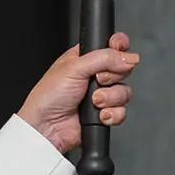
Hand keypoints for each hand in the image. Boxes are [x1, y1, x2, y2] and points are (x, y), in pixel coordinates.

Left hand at [17, 33, 139, 154]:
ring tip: (93, 101)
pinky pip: (121, 111)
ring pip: (124, 91)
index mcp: (86, 59)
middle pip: (123, 69)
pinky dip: (111, 114)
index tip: (119, 49)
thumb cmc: (48, 97)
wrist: (45, 127)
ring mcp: (100, 96)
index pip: (112, 46)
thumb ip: (105, 57)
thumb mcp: (75, 67)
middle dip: (112, 76)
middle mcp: (94, 76)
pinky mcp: (103, 114)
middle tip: (97, 80)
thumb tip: (129, 57)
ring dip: (110, 97)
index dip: (119, 47)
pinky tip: (98, 114)